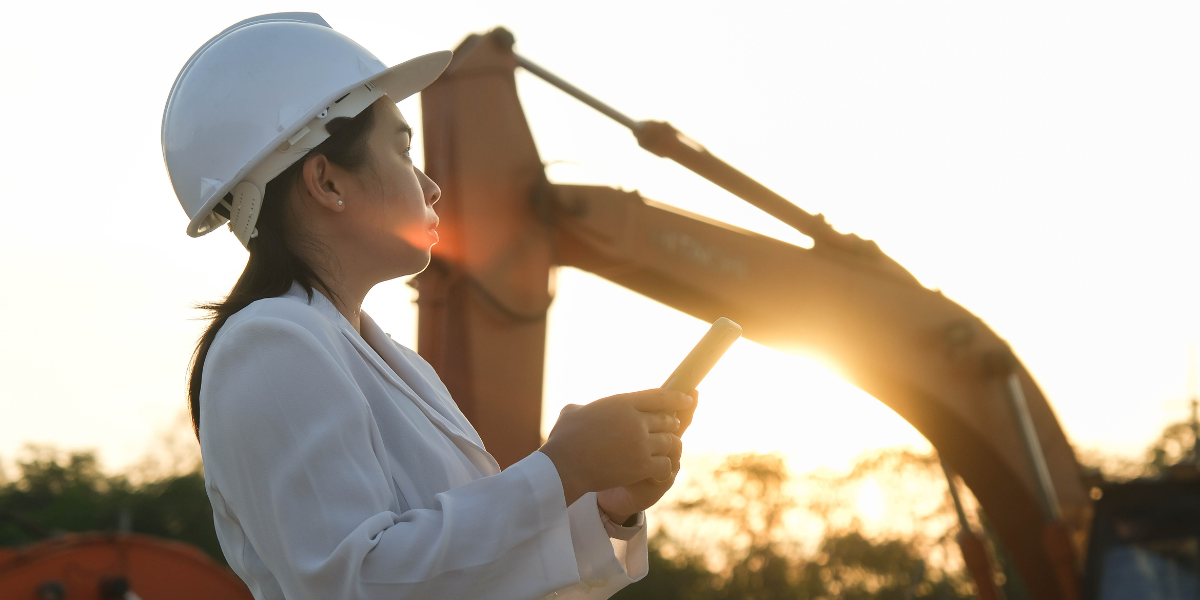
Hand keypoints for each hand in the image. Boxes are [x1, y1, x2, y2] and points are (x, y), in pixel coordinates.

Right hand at [539, 389, 693, 506]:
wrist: (564, 466)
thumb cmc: (564, 439)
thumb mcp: (572, 412)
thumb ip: (585, 407)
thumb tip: (582, 409)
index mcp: (622, 402)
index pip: (659, 396)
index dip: (677, 398)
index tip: (688, 399)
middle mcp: (636, 420)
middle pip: (667, 419)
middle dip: (670, 425)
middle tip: (669, 429)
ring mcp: (641, 443)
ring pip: (669, 442)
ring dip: (667, 446)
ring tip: (662, 450)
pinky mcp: (642, 465)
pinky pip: (666, 463)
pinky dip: (664, 466)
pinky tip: (657, 469)